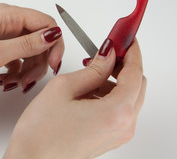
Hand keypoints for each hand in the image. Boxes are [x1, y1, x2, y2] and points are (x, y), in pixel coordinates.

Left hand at [0, 3, 63, 91]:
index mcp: (8, 15)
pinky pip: (19, 58)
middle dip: (40, 62)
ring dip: (28, 70)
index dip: (54, 44)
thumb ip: (27, 44)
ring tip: (15, 84)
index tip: (54, 64)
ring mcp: (4, 35)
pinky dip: (18, 72)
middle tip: (30, 81)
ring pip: (31, 51)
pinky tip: (6, 81)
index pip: (46, 23)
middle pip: (40, 40)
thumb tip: (53, 34)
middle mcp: (8, 22)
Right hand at [4, 39, 145, 158]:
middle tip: (107, 50)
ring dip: (114, 79)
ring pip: (128, 96)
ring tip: (91, 70)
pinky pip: (118, 109)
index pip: (135, 72)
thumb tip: (108, 54)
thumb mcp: (64, 88)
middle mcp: (124, 126)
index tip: (125, 37)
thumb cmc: (40, 133)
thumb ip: (93, 69)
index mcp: (117, 112)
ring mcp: (118, 134)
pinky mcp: (109, 138)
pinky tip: (88, 88)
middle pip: (136, 84)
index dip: (131, 51)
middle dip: (123, 64)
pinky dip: (109, 94)